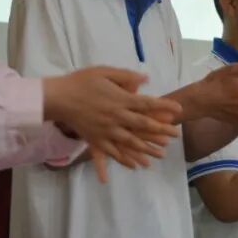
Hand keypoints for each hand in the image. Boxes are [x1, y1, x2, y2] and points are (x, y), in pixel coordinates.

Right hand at [44, 67, 181, 182]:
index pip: (148, 104)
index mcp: (120, 100)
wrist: (59, 98)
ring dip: (148, 149)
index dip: (165, 107)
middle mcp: (117, 117)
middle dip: (162, 130)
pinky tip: (134, 166)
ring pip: (132, 143)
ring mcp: (107, 131)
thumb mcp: (104, 72)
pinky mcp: (96, 140)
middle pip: (144, 125)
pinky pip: (113, 153)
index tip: (178, 110)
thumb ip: (126, 76)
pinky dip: (124, 160)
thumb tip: (145, 79)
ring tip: (162, 154)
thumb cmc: (81, 82)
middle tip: (176, 134)